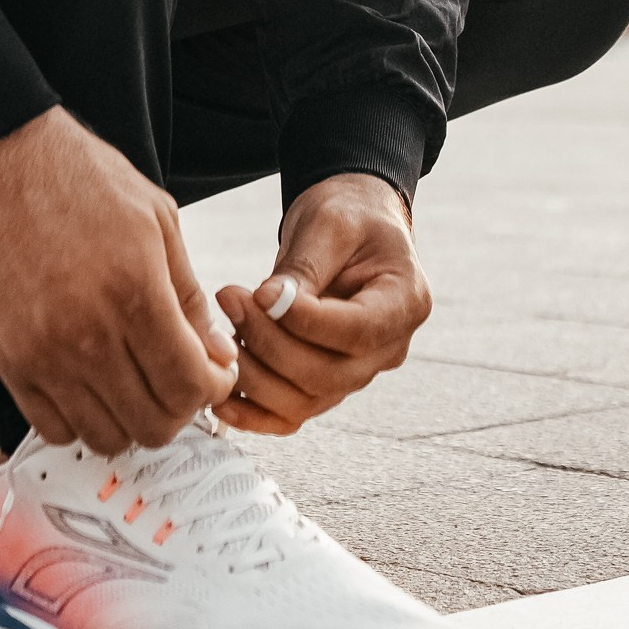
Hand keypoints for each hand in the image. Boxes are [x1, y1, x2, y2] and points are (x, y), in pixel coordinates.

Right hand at [0, 108, 236, 455]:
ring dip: (132, 421)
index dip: (214, 388)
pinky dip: (82, 421)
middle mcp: (89, 335)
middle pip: (152, 423)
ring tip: (137, 385)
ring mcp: (43, 356)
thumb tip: (214, 355)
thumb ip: (189, 296)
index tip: (214, 374)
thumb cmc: (82, 182)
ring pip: (105, 438)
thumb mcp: (158, 220)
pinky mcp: (8, 363)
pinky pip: (54, 429)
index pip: (188, 384)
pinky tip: (94, 387)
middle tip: (180, 382)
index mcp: (135, 292)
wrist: (0, 166)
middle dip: (179, 410)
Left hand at [213, 171, 430, 436]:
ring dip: (255, 375)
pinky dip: (255, 412)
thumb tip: (266, 302)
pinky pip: (291, 414)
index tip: (258, 293)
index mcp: (406, 303)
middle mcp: (388, 349)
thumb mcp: (331, 223)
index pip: (356, 330)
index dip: (304, 321)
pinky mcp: (326, 385)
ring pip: (305, 400)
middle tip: (230, 302)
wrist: (352, 224)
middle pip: (327, 374)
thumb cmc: (349, 215)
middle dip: (270, 344)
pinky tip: (222, 397)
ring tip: (223, 330)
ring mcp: (358, 373)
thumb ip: (304, 267)